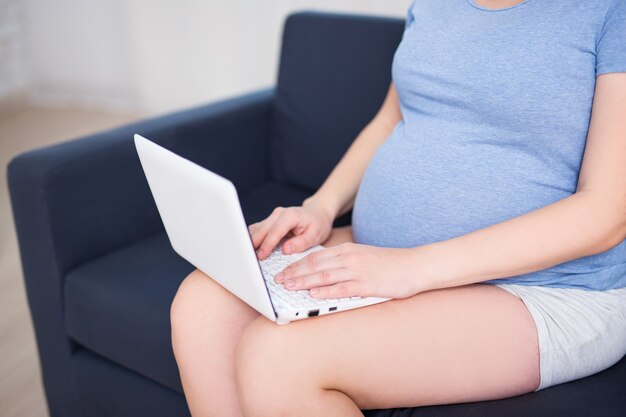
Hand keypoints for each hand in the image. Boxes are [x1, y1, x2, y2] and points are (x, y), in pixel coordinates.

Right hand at [248, 200, 333, 259]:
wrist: (317, 213)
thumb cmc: (318, 224)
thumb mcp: (315, 235)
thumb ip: (301, 243)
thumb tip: (285, 250)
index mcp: (289, 216)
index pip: (274, 232)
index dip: (266, 245)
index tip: (260, 257)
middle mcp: (278, 214)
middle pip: (260, 230)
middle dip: (254, 245)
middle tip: (250, 260)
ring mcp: (272, 217)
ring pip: (256, 229)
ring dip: (251, 242)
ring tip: (249, 257)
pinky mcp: (270, 222)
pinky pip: (258, 230)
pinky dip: (254, 240)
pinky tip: (253, 251)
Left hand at [274, 243, 424, 298]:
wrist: (415, 265)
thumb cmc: (389, 263)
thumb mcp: (363, 256)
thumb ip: (344, 261)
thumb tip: (323, 271)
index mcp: (348, 250)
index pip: (315, 256)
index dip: (296, 264)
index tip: (283, 271)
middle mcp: (350, 258)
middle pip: (315, 265)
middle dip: (294, 273)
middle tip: (278, 281)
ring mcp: (358, 271)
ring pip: (324, 276)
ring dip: (304, 282)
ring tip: (288, 287)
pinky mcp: (367, 285)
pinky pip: (342, 288)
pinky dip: (325, 291)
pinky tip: (313, 295)